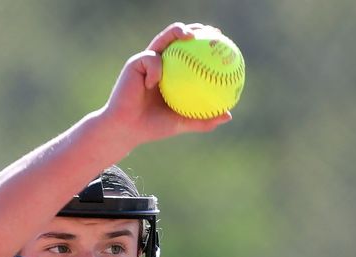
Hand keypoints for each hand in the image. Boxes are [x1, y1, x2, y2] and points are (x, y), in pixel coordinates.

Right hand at [99, 23, 231, 146]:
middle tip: (209, 31)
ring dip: (176, 32)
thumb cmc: (152, 127)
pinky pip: (151, 60)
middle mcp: (160, 64)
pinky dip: (156, 70)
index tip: (220, 39)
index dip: (204, 44)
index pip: (189, 54)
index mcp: (172, 75)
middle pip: (177, 39)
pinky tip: (154, 83)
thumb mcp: (182, 123)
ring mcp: (147, 62)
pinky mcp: (135, 63)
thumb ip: (203, 119)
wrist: (127, 129)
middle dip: (193, 29)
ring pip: (163, 40)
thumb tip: (228, 115)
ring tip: (189, 35)